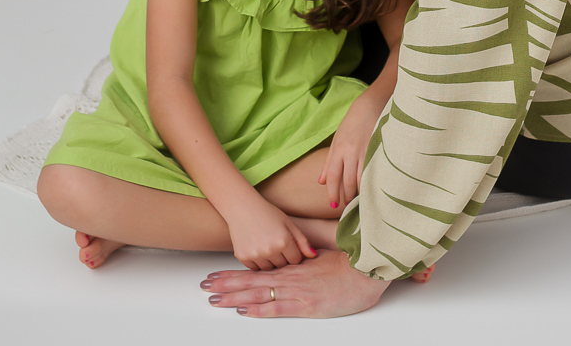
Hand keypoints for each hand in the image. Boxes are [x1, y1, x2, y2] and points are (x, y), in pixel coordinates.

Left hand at [201, 247, 389, 317]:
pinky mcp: (307, 304)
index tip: (216, 274)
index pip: (256, 270)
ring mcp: (297, 291)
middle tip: (204, 285)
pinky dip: (259, 309)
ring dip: (235, 296)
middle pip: (251, 281)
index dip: (234, 273)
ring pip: (259, 293)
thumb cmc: (348, 264)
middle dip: (226, 283)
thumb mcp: (321, 259)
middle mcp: (289, 277)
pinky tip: (244, 311)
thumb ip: (303, 261)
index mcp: (292, 267)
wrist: (366, 269)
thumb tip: (291, 260)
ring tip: (215, 297)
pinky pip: (278, 307)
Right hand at [226, 197, 316, 271]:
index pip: (296, 260)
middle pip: (282, 266)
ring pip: (269, 269)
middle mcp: (269, 250)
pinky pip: (255, 269)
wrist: (242, 207)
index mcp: (283, 240)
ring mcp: (255, 255)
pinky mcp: (243, 257)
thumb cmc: (267, 213)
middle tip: (275, 243)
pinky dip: (257, 262)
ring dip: (270, 261)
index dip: (294, 253)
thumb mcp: (288, 223)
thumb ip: (302, 241)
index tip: (288, 245)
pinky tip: (256, 247)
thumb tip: (313, 256)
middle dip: (282, 258)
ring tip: (266, 244)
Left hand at [318, 92, 383, 208]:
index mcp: (339, 149)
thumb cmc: (351, 124)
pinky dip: (371, 182)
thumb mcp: (336, 141)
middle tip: (347, 205)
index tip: (333, 205)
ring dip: (359, 192)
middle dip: (346, 196)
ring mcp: (365, 151)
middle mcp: (351, 152)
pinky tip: (371, 188)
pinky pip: (374, 171)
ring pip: (361, 179)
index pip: (334, 177)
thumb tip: (321, 182)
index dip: (333, 193)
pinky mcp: (378, 150)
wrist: (370, 106)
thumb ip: (329, 163)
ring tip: (358, 199)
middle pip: (347, 181)